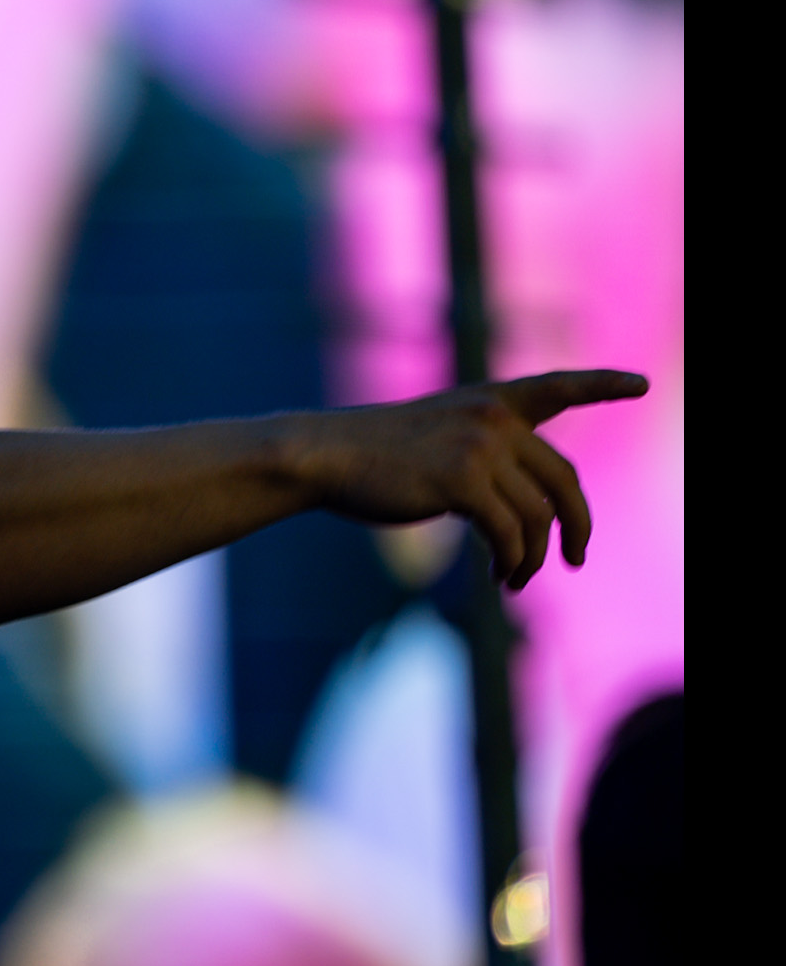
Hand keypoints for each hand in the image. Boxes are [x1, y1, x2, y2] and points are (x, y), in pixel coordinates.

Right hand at [304, 371, 647, 590]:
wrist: (323, 455)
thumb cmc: (369, 456)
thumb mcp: (435, 438)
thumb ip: (483, 455)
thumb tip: (525, 516)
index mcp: (488, 402)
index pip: (557, 387)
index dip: (603, 385)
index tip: (643, 385)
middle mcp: (492, 418)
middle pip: (563, 479)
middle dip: (577, 526)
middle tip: (576, 560)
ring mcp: (480, 446)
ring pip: (538, 515)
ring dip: (532, 558)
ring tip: (514, 580)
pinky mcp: (463, 481)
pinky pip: (510, 533)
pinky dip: (512, 563)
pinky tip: (500, 577)